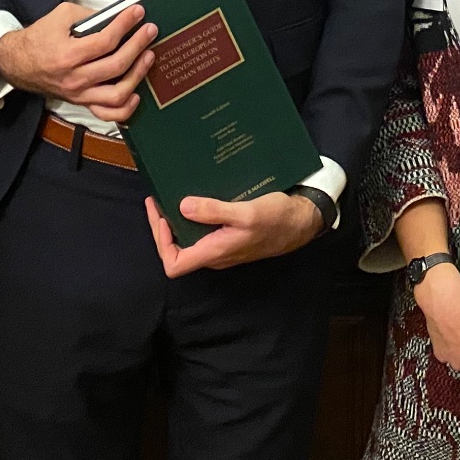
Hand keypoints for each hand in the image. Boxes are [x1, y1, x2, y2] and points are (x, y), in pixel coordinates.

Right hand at [0, 2, 157, 121]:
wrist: (17, 63)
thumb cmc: (40, 37)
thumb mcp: (61, 16)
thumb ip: (90, 16)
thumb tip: (118, 17)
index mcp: (67, 55)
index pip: (105, 41)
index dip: (125, 25)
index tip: (138, 12)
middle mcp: (74, 78)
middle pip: (116, 66)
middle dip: (138, 45)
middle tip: (150, 30)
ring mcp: (79, 94)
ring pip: (117, 94)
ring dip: (138, 75)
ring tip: (149, 56)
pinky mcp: (82, 103)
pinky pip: (108, 114)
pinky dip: (126, 108)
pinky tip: (137, 92)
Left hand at [144, 192, 323, 276]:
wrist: (302, 222)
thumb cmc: (277, 219)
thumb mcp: (246, 213)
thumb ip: (215, 212)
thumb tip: (182, 207)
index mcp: (216, 251)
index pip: (174, 264)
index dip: (161, 243)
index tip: (161, 216)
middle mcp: (215, 253)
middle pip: (177, 250)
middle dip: (163, 226)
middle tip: (157, 200)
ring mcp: (222, 246)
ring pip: (189, 240)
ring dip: (177, 220)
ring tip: (170, 195)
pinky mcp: (229, 236)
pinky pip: (203, 231)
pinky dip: (193, 216)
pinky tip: (195, 197)